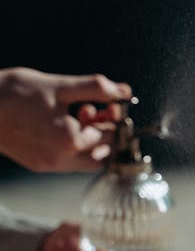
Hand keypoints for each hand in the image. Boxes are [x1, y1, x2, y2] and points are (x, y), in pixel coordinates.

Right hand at [0, 67, 131, 171]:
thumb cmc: (15, 93)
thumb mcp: (60, 86)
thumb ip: (96, 88)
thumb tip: (123, 91)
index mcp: (70, 140)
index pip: (110, 136)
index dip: (114, 119)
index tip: (110, 104)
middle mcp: (61, 159)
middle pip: (102, 155)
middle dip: (104, 131)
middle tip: (95, 109)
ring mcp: (49, 165)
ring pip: (85, 161)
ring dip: (89, 140)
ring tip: (77, 114)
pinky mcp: (38, 164)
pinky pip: (68, 162)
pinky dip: (73, 146)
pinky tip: (63, 124)